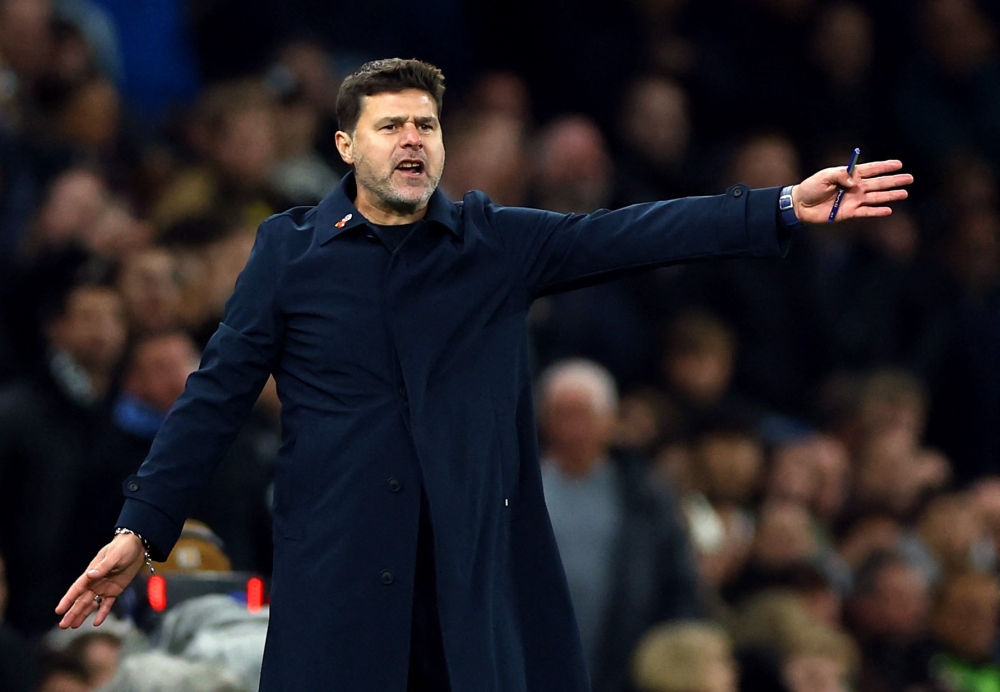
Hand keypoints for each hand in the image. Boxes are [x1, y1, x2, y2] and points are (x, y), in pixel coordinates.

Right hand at [55, 533, 145, 627]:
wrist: (137, 546)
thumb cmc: (123, 548)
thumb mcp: (114, 556)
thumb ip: (103, 566)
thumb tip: (89, 575)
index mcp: (91, 573)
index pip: (76, 589)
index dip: (68, 600)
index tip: (59, 610)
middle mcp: (95, 582)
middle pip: (81, 600)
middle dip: (72, 612)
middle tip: (63, 625)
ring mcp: (104, 587)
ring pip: (91, 604)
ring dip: (83, 614)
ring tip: (74, 626)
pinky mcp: (115, 590)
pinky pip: (107, 604)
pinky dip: (102, 613)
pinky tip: (96, 623)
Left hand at [791, 160, 912, 223]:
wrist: (801, 205)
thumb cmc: (811, 187)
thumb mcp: (824, 176)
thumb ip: (840, 175)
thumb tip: (855, 182)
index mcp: (850, 175)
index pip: (871, 169)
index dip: (884, 166)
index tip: (899, 164)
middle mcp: (855, 187)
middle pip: (878, 183)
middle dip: (894, 180)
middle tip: (910, 178)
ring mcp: (854, 200)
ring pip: (876, 197)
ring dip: (890, 195)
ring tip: (905, 193)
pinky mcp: (849, 212)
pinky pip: (866, 211)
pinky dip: (877, 211)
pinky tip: (888, 210)